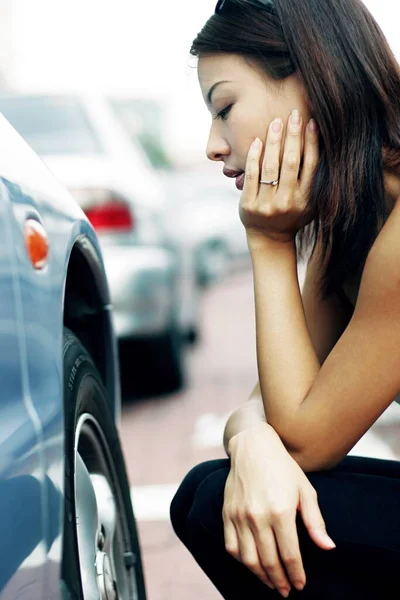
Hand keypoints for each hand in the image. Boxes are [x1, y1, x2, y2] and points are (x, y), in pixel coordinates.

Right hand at [223, 423, 335, 597]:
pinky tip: (252, 564)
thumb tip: (328, 547)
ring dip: (261, 576)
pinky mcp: (227, 513)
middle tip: (286, 591)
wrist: (253, 447)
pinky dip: (241, 561)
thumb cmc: (283, 467)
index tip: (301, 585)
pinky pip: (231, 546)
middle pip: (269, 561)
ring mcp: (239, 515)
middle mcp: (258, 516)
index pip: (289, 554)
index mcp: (281, 510)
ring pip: (248, 559)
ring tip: (271, 583)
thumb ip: (315, 521)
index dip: (296, 574)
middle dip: (280, 581)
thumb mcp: (305, 490)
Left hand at [239, 110, 318, 245]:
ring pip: (271, 167)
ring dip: (274, 141)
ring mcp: (268, 205)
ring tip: (276, 122)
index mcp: (306, 199)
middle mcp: (288, 202)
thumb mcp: (309, 202)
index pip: (311, 165)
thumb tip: (325, 144)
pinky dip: (254, 157)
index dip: (312, 142)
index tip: (311, 122)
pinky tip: (257, 141)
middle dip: (293, 136)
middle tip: (294, 114)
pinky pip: (252, 176)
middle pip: (291, 162)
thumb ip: (315, 180)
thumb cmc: (292, 215)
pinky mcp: (249, 205)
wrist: (269, 239)